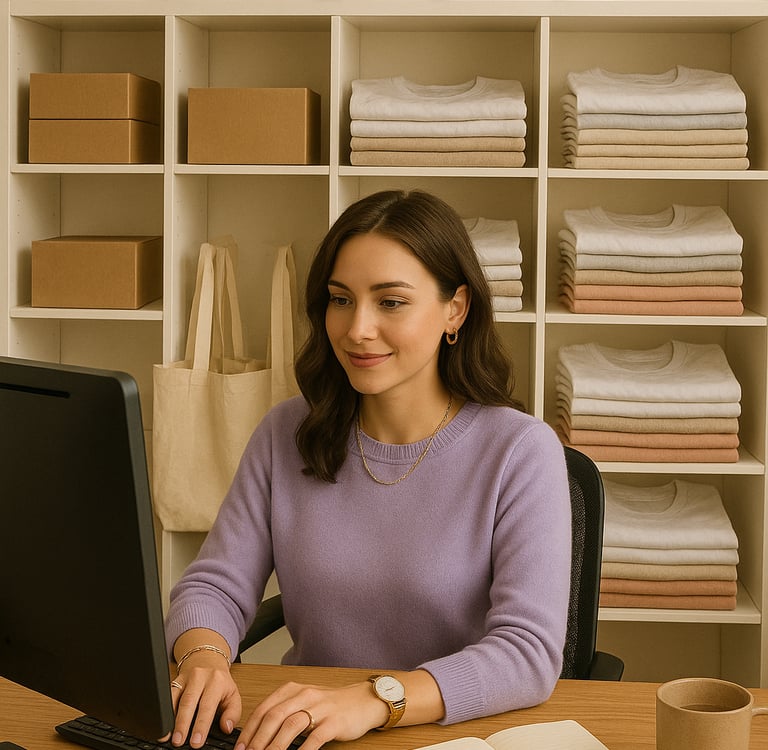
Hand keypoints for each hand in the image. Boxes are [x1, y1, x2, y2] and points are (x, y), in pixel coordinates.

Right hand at [169, 653, 242, 747]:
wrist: (209, 661)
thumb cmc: (221, 683)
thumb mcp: (233, 696)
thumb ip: (233, 713)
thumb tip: (226, 727)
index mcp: (216, 681)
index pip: (208, 705)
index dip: (201, 725)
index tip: (196, 742)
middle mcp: (200, 677)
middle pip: (189, 701)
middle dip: (182, 723)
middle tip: (179, 741)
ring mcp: (185, 678)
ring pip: (175, 698)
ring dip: (170, 718)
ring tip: (167, 736)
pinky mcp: (174, 681)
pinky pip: (167, 695)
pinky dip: (164, 711)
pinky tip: (162, 723)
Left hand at [234, 680, 388, 749]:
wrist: (362, 701)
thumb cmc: (330, 704)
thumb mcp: (304, 701)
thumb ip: (283, 712)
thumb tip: (258, 735)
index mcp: (293, 689)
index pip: (265, 708)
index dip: (250, 729)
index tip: (240, 746)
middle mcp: (305, 695)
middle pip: (274, 716)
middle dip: (258, 739)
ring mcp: (320, 708)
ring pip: (291, 725)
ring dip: (275, 745)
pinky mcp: (334, 722)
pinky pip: (315, 737)